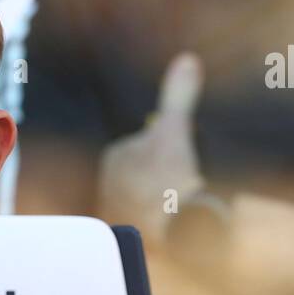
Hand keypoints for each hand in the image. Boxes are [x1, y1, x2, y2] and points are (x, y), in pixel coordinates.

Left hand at [98, 52, 206, 245]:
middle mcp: (106, 182)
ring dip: (163, 199)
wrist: (170, 233)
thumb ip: (177, 96)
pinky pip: (148, 221)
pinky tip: (174, 224)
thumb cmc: (170, 179)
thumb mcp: (175, 131)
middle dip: (165, 175)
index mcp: (115, 155)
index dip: (172, 149)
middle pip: (147, 171)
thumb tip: (187, 59)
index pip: (148, 144)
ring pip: (147, 196)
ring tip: (182, 205)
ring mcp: (114, 209)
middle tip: (186, 183)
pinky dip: (160, 221)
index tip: (185, 161)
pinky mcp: (127, 235)